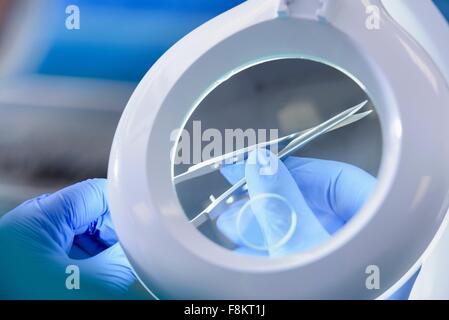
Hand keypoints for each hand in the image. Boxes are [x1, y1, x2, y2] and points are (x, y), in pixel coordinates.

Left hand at [0, 179, 135, 298]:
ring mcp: (31, 240)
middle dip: (113, 234)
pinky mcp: (29, 257)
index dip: (124, 208)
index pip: (98, 193)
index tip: (141, 229)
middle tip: (126, 258)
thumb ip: (119, 261)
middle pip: (90, 213)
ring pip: (81, 233)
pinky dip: (85, 262)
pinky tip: (91, 280)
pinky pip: (68, 250)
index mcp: (42, 217)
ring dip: (100, 251)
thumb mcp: (86, 285)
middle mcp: (34, 222)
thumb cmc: (26, 299)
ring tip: (109, 273)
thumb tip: (136, 251)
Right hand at [217, 149, 415, 297]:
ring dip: (264, 222)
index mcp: (379, 230)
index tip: (259, 164)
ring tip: (230, 221)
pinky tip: (244, 244)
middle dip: (269, 198)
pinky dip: (271, 246)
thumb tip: (261, 162)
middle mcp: (367, 244)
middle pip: (316, 205)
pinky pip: (297, 252)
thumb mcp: (300, 251)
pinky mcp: (328, 277)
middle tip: (236, 191)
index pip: (338, 180)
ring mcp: (346, 263)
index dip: (294, 168)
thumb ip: (281, 203)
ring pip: (302, 229)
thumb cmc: (329, 298)